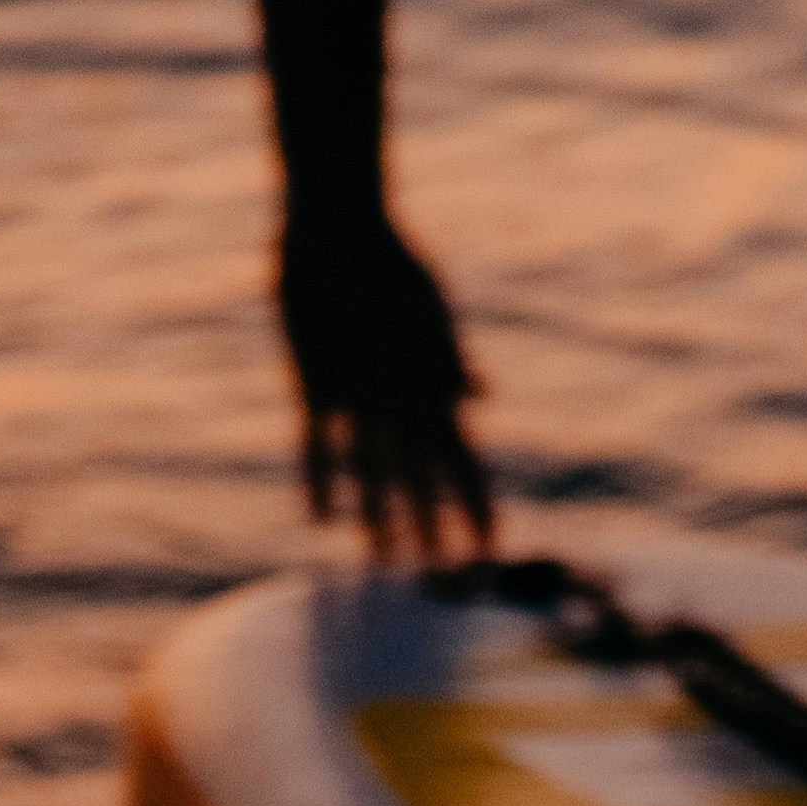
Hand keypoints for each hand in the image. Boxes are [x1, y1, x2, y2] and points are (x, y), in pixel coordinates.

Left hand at [277, 205, 491, 563]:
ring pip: (372, 471)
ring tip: (382, 561)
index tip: (491, 546)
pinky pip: (317, 445)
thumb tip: (476, 398)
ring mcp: (357, 398)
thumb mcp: (426, 310)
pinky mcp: (316, 388)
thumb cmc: (392, 263)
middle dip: (431, 522)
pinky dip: (321, 480)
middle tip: (438, 573)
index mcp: (432, 385)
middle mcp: (397, 400)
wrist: (335, 232)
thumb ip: (446, 357)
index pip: (462, 458)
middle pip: (419, 475)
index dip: (475, 502)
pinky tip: (321, 520)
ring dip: (378, 515)